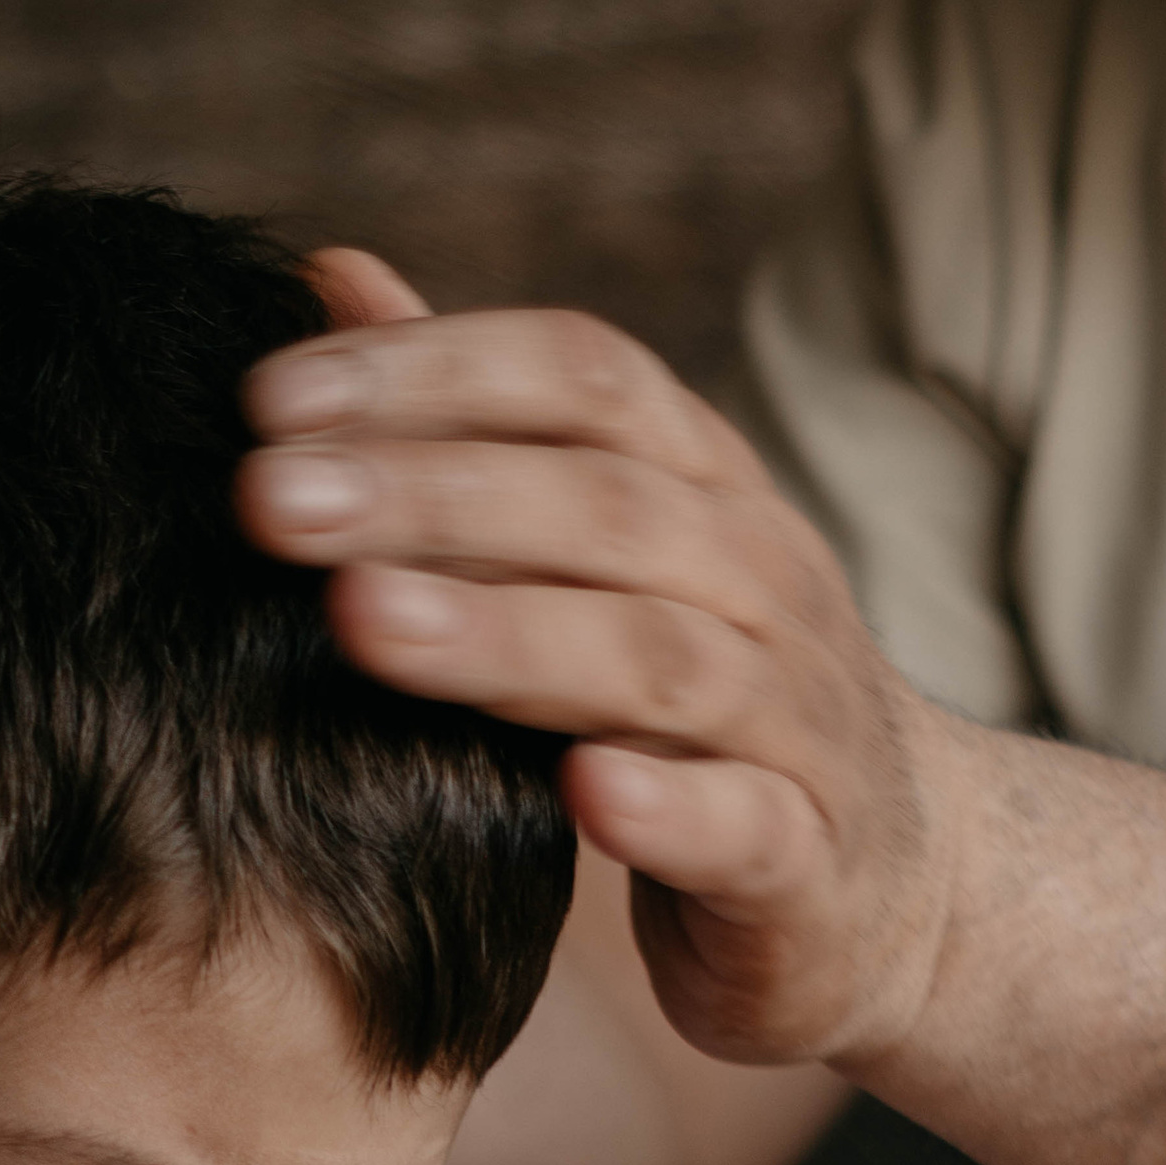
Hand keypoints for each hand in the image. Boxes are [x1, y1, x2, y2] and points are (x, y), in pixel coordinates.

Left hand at [237, 256, 961, 1075]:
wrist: (897, 887)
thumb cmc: (697, 716)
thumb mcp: (594, 561)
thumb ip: (469, 436)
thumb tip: (330, 278)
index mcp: (703, 487)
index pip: (582, 378)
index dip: (432, 370)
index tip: (268, 398)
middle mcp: (760, 579)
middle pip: (602, 506)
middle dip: (427, 494)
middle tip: (268, 499)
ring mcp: (796, 720)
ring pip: (659, 660)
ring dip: (508, 635)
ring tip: (364, 620)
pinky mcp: (808, 864)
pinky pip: (747, 826)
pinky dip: (670, 808)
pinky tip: (583, 793)